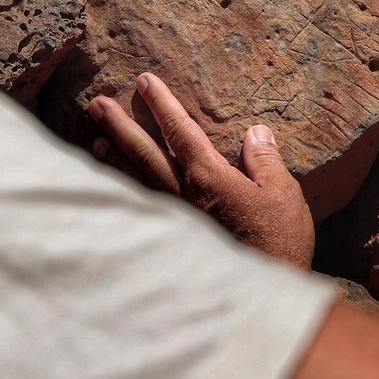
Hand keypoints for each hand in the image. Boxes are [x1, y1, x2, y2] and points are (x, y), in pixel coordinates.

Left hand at [88, 72, 314, 269]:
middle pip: (144, 153)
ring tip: (94, 139)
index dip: (162, 104)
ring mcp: (172, 218)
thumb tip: (255, 132)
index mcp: (209, 178)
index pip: (180, 131)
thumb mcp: (284, 195)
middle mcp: (182, 195)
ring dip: (113, 158)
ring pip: (135, 181)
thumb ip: (265, 161)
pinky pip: (139, 207)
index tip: (144, 80)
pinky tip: (110, 184)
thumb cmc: (278, 243)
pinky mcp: (170, 239)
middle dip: (119, 126)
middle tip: (96, 105)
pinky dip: (122, 192)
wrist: (261, 297)